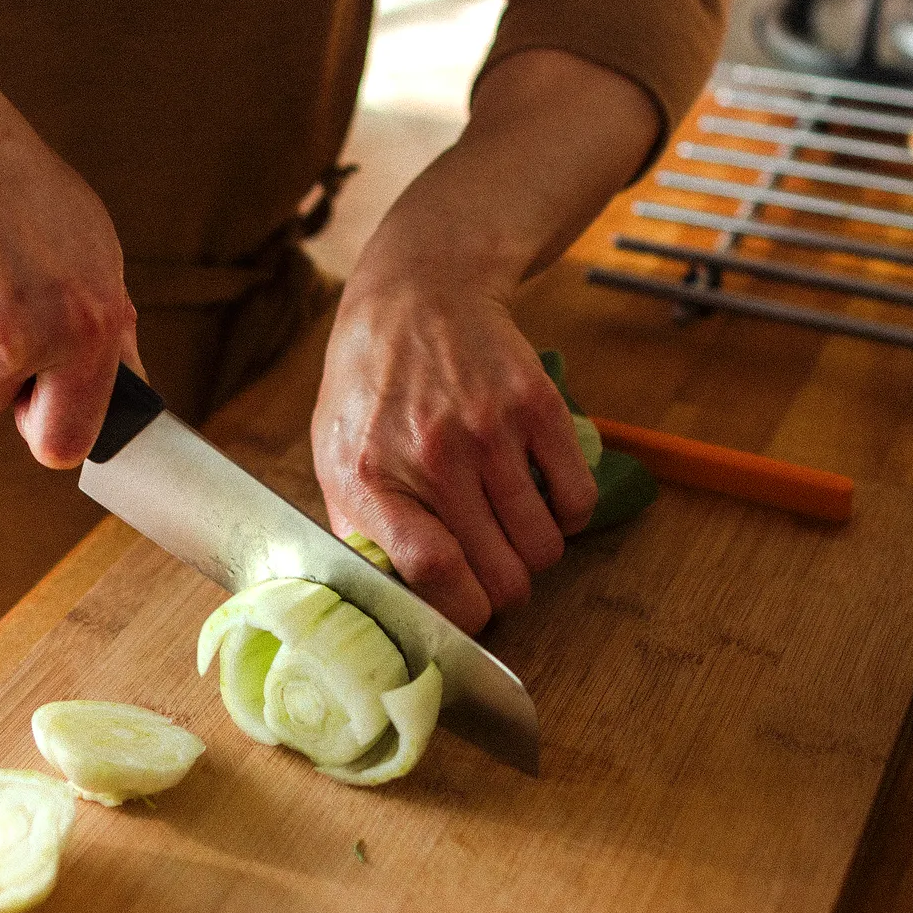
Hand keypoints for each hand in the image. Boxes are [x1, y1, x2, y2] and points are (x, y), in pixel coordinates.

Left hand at [313, 261, 595, 631]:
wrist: (415, 296)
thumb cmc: (369, 385)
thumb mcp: (335, 455)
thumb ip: (358, 528)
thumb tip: (389, 601)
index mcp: (372, 478)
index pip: (433, 573)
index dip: (462, 613)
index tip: (468, 616)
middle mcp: (433, 457)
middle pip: (501, 574)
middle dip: (503, 591)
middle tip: (492, 572)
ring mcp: (488, 430)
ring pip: (544, 547)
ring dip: (535, 555)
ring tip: (511, 530)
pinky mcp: (536, 406)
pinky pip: (578, 500)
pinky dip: (567, 515)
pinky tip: (539, 497)